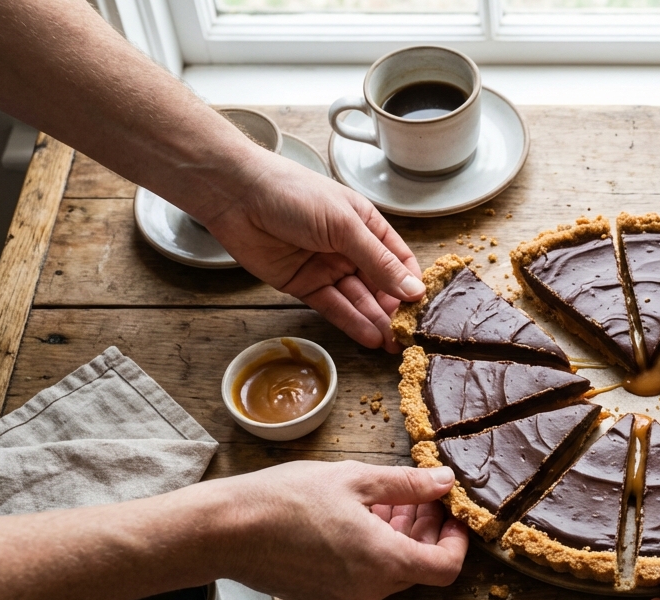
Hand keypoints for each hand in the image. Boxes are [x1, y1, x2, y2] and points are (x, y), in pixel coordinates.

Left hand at [198, 151, 424, 353]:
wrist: (237, 197)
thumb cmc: (294, 195)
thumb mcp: (344, 225)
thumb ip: (378, 261)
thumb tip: (413, 290)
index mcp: (366, 226)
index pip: (399, 261)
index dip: (411, 284)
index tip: (422, 308)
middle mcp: (350, 248)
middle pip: (380, 285)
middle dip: (395, 310)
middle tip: (408, 336)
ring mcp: (327, 268)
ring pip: (358, 300)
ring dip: (375, 321)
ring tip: (392, 344)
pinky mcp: (304, 285)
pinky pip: (333, 307)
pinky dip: (351, 322)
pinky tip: (369, 336)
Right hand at [212, 460, 466, 599]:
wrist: (224, 530)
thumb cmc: (286, 500)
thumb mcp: (356, 479)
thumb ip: (407, 485)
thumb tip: (443, 482)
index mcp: (384, 563)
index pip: (446, 568)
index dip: (457, 540)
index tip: (450, 514)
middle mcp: (368, 590)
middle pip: (417, 566)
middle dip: (424, 529)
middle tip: (415, 493)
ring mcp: (344, 598)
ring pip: (389, 570)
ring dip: (397, 536)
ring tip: (382, 498)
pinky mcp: (322, 596)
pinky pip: (363, 575)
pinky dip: (371, 548)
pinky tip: (355, 515)